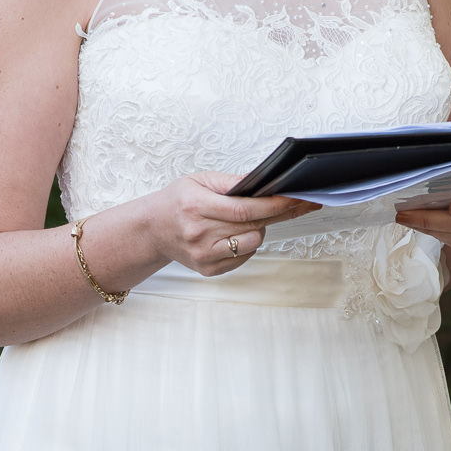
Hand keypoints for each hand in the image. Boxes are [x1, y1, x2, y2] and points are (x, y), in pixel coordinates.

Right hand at [145, 172, 319, 276]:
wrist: (153, 229)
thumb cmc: (177, 202)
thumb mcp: (199, 180)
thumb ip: (231, 182)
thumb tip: (262, 183)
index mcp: (196, 207)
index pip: (245, 209)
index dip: (275, 204)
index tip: (297, 199)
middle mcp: (199, 234)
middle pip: (253, 226)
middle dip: (279, 213)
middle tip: (295, 203)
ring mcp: (204, 255)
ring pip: (253, 243)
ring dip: (259, 229)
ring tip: (247, 219)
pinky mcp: (209, 269)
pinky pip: (244, 257)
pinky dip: (248, 244)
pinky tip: (237, 233)